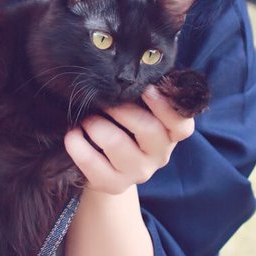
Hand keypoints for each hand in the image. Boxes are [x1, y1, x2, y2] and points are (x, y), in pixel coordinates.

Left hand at [63, 85, 195, 194]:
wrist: (108, 166)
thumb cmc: (127, 127)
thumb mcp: (142, 112)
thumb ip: (144, 95)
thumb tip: (130, 70)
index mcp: (171, 135)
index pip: (182, 125)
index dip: (165, 106)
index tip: (147, 88)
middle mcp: (160, 156)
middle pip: (148, 129)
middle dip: (120, 108)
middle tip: (103, 101)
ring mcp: (138, 173)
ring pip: (116, 142)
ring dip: (95, 124)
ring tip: (86, 118)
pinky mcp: (114, 185)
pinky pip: (91, 162)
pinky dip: (77, 144)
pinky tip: (73, 134)